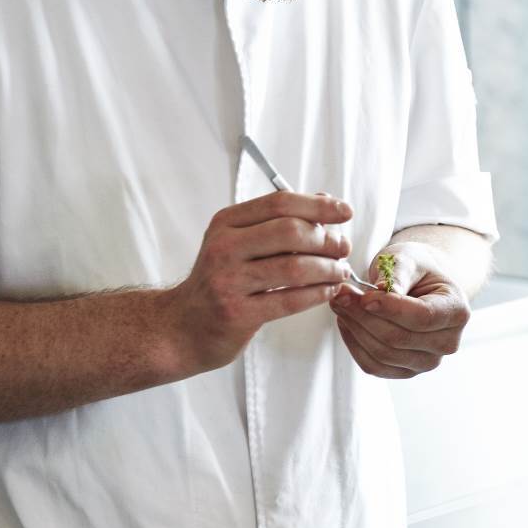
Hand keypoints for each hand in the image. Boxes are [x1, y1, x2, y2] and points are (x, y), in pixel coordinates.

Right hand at [163, 190, 354, 371]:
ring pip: (295, 267)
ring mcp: (228, 281)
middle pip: (290, 231)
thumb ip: (280, 221)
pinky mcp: (238, 313)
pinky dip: (318, 293)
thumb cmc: (221, 280)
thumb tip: (325, 201)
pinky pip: (290, 300)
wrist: (183, 326)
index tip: (345, 212)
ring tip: (341, 271)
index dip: (318, 206)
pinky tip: (328, 290)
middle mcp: (224, 248)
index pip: (279, 203)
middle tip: (343, 249)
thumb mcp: (240, 241)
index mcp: (226, 223)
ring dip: (329, 269)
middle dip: (327, 239)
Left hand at [329, 240, 470, 378]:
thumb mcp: (410, 259)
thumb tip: (383, 290)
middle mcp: (447, 342)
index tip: (364, 296)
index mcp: (457, 312)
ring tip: (342, 304)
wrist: (419, 284)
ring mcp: (427, 361)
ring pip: (382, 354)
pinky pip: (373, 366)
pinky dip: (354, 344)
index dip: (391, 309)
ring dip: (355, 328)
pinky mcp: (405, 371)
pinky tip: (347, 322)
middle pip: (398, 338)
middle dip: (363, 316)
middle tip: (342, 294)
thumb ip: (399, 273)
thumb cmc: (417, 270)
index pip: (423, 317)